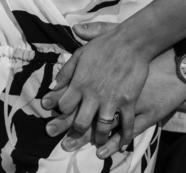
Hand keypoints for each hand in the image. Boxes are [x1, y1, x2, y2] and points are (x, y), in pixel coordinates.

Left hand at [38, 21, 152, 150]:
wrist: (131, 42)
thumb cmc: (104, 45)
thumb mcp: (80, 54)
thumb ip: (66, 71)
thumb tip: (53, 86)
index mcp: (79, 82)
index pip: (64, 106)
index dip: (62, 112)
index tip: (65, 114)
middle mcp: (93, 94)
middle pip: (81, 122)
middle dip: (77, 130)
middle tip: (79, 133)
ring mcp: (112, 99)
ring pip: (102, 127)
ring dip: (98, 137)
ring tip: (98, 141)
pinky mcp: (128, 101)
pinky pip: (126, 125)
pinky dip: (124, 137)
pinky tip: (122, 143)